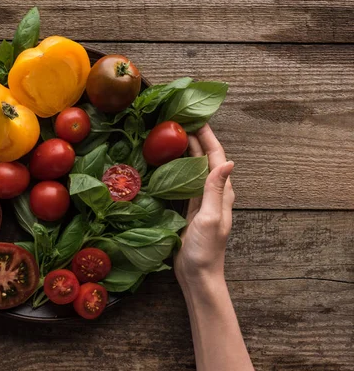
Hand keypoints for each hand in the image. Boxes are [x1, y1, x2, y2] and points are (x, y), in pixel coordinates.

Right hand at [174, 124, 234, 286]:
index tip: (196, 116)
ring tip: (170, 135)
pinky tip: (165, 163)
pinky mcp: (189, 209)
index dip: (208, 136)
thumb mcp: (211, 218)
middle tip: (177, 120)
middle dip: (195, 138)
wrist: (198, 276)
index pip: (216, 157)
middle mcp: (214, 193)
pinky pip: (184, 182)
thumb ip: (216, 190)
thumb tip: (228, 161)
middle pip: (205, 158)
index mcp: (222, 193)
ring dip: (185, 151)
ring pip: (193, 168)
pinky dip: (177, 168)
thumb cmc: (205, 250)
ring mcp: (201, 201)